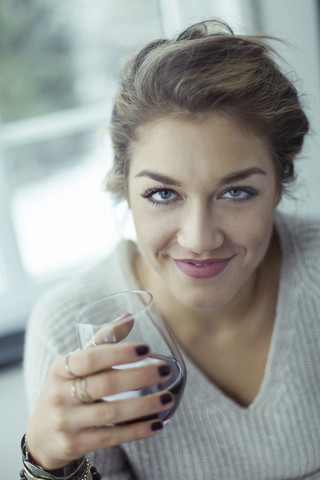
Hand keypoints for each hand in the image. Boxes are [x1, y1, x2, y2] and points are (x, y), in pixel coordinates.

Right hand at [26, 342, 173, 468]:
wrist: (42, 436)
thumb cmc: (66, 390)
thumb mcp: (75, 366)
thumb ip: (102, 342)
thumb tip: (129, 317)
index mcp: (59, 368)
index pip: (91, 358)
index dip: (119, 353)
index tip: (146, 349)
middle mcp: (59, 394)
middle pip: (105, 384)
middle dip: (140, 376)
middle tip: (165, 371)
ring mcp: (65, 421)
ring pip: (111, 413)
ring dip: (144, 405)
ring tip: (168, 398)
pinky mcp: (73, 444)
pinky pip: (111, 437)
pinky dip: (137, 431)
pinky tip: (157, 425)